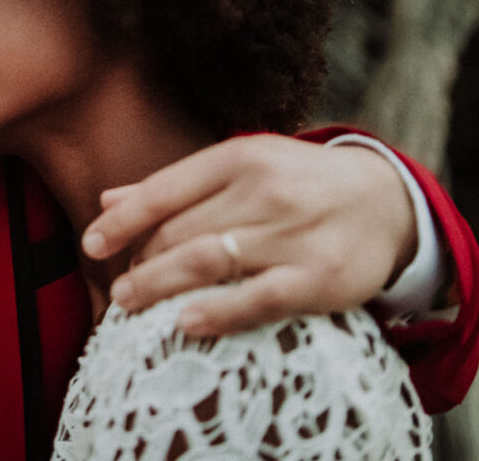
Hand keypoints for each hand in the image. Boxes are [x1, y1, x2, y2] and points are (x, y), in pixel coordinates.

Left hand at [82, 134, 417, 335]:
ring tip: (129, 301)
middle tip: (120, 284)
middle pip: (180, 231)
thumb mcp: (241, 167)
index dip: (122, 220)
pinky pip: (258, 298)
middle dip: (141, 260)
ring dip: (159, 284)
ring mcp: (293, 234)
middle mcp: (264, 191)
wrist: (387, 201)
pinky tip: (184, 322)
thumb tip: (107, 199)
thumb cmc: (297, 185)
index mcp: (240, 157)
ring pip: (208, 261)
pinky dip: (217, 312)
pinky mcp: (320, 277)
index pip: (164, 190)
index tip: (90, 244)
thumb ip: (175, 185)